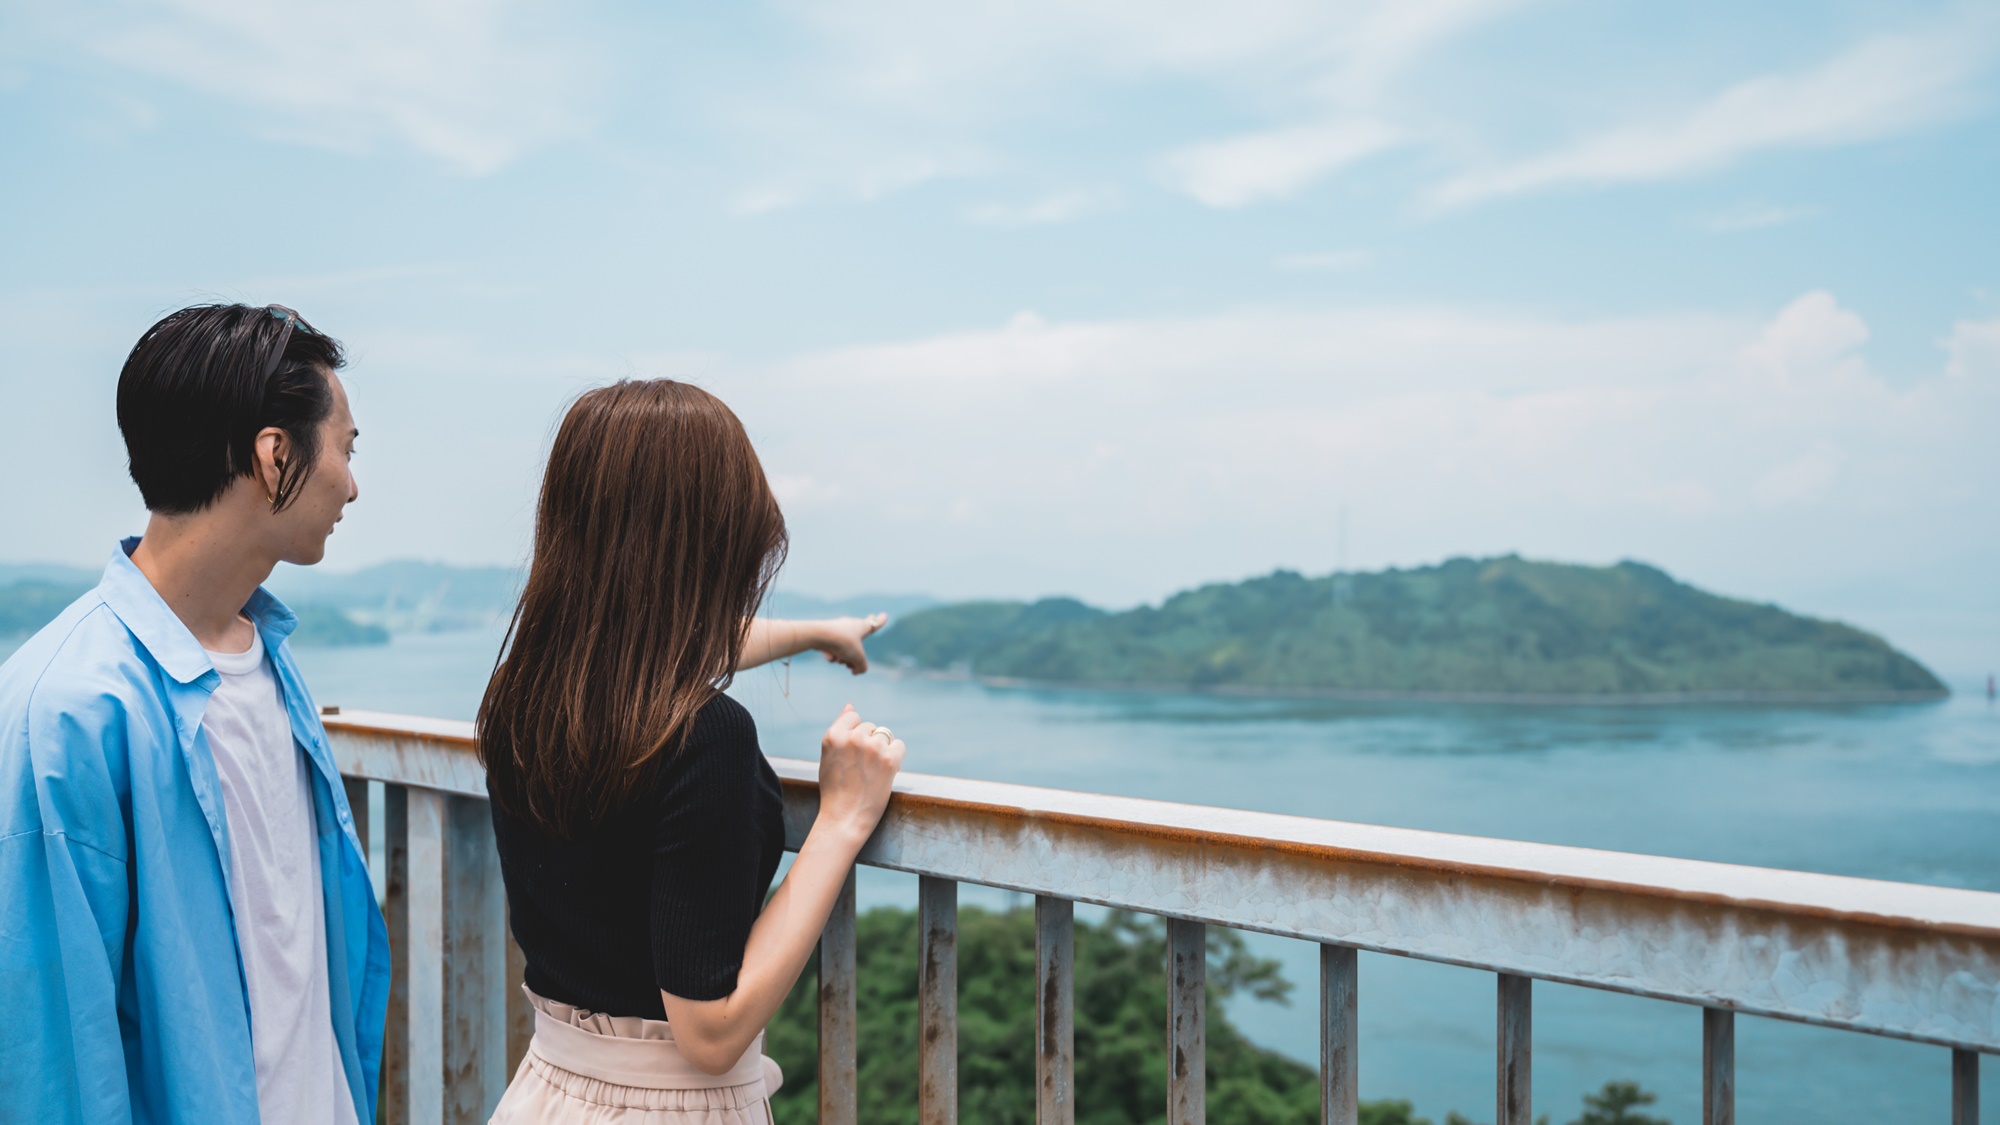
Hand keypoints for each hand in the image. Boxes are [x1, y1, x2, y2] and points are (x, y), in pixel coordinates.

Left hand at [815, 613, 887, 674]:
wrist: (820, 636)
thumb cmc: (844, 643)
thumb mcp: (858, 659)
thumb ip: (861, 667)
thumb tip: (855, 671)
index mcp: (862, 627)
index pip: (874, 625)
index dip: (880, 621)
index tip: (884, 615)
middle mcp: (850, 626)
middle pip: (856, 645)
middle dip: (853, 657)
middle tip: (851, 666)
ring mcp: (837, 630)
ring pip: (843, 649)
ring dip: (842, 658)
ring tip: (840, 659)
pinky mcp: (825, 635)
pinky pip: (831, 649)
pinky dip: (831, 655)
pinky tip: (828, 655)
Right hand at [816, 704, 904, 843]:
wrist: (845, 819)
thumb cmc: (834, 789)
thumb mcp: (828, 756)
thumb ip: (839, 729)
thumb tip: (850, 705)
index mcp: (833, 735)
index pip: (853, 716)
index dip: (855, 734)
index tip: (852, 753)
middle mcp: (853, 737)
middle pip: (870, 727)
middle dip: (869, 743)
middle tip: (861, 768)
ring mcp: (872, 747)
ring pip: (885, 735)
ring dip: (882, 750)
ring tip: (871, 772)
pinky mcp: (890, 759)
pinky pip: (899, 745)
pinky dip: (895, 757)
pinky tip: (885, 772)